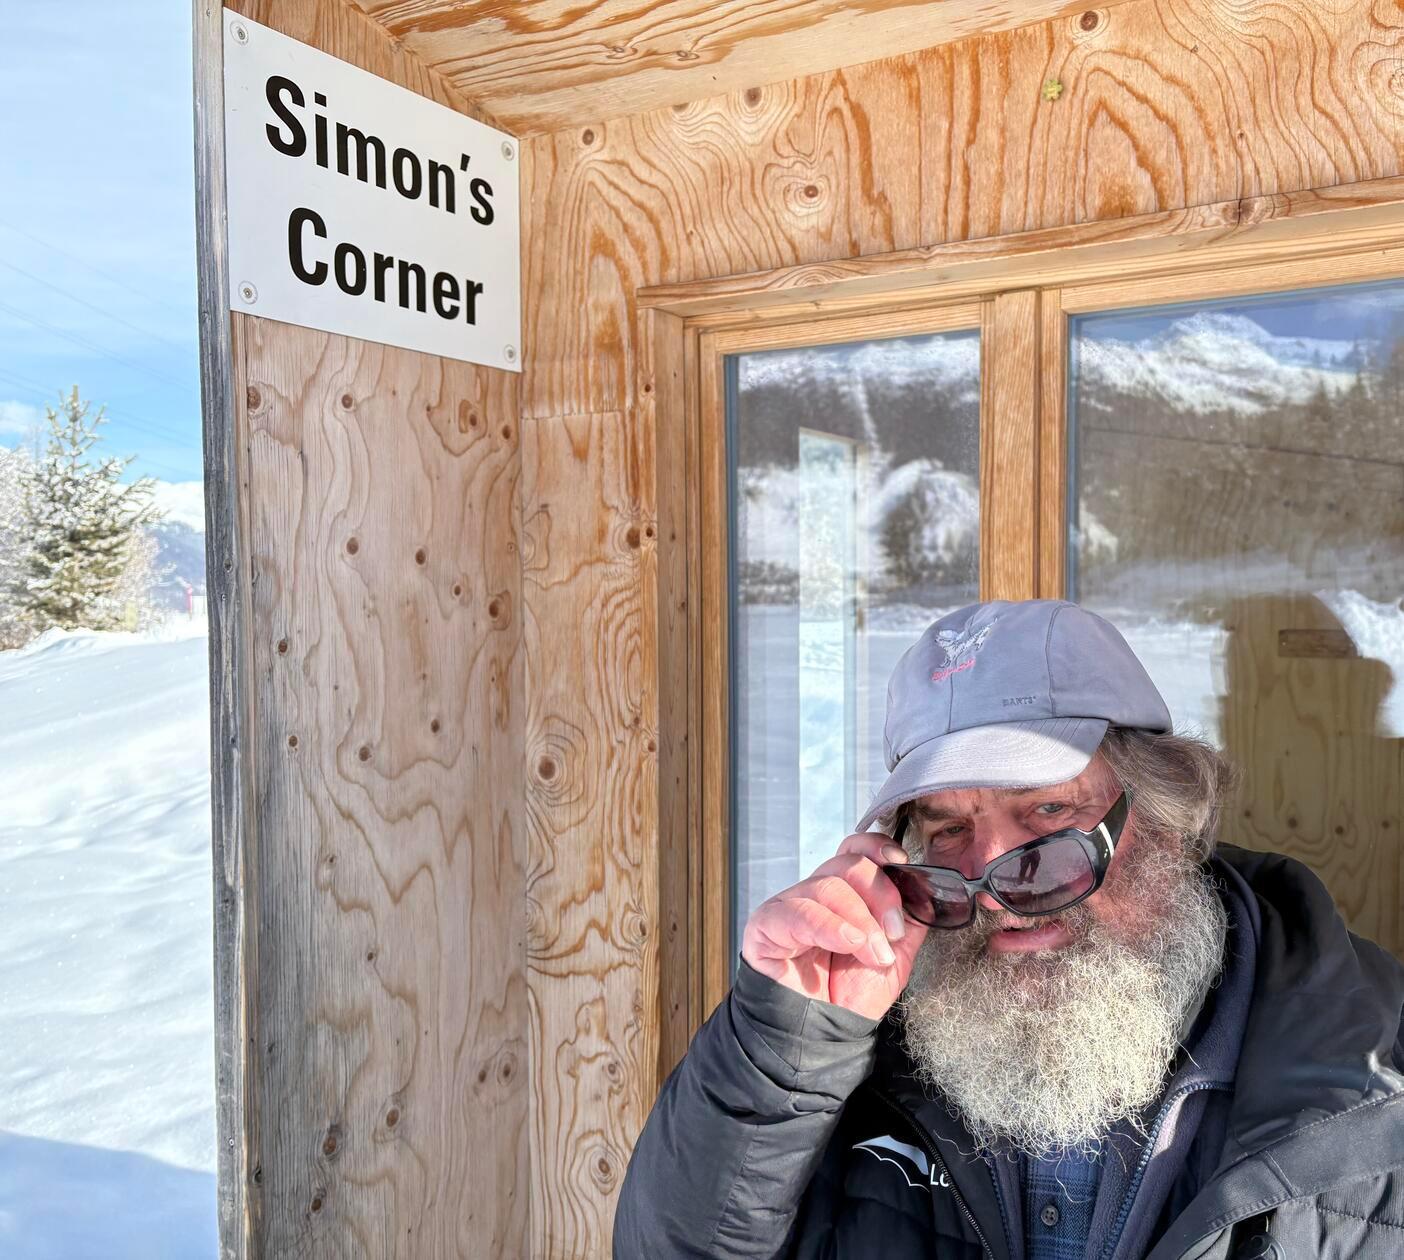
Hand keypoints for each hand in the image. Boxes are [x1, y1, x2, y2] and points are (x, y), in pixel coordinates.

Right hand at [740, 832, 928, 1019]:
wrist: (822, 1038)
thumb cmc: (851, 997)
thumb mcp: (893, 955)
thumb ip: (909, 921)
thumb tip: (926, 890)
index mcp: (843, 894)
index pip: (854, 849)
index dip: (876, 847)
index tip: (901, 862)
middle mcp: (814, 894)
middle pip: (847, 864)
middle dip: (880, 893)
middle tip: (893, 932)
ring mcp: (788, 907)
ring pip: (828, 886)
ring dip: (861, 921)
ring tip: (874, 955)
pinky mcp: (766, 926)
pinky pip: (798, 912)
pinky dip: (831, 926)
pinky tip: (850, 944)